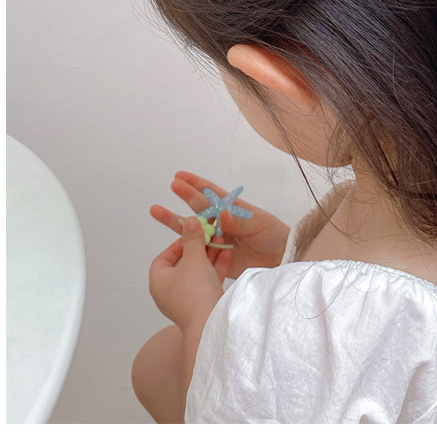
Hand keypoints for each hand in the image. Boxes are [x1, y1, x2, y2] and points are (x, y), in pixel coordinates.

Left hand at [149, 216, 224, 331]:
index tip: (193, 233)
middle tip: (210, 235)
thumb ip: (192, 238)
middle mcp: (169, 291)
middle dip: (199, 247)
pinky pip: (207, 281)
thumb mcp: (194, 258)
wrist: (210, 323)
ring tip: (222, 242)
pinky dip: (216, 268)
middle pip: (183, 263)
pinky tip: (227, 255)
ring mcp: (186, 299)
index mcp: (158, 281)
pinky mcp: (202, 304)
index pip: (164, 257)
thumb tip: (189, 221)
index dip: (179, 243)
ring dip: (210, 256)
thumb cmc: (195, 292)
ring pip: (197, 272)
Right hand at [150, 170, 290, 279]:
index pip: (211, 194)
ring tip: (156, 210)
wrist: (281, 259)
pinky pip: (197, 251)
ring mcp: (216, 239)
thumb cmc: (274, 235)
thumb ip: (240, 220)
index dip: (197, 184)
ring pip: (192, 229)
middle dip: (185, 196)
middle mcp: (221, 222)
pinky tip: (171, 242)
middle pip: (198, 207)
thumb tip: (221, 214)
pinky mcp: (215, 258)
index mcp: (232, 209)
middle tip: (171, 185)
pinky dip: (184, 247)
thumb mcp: (260, 224)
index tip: (181, 176)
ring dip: (175, 220)